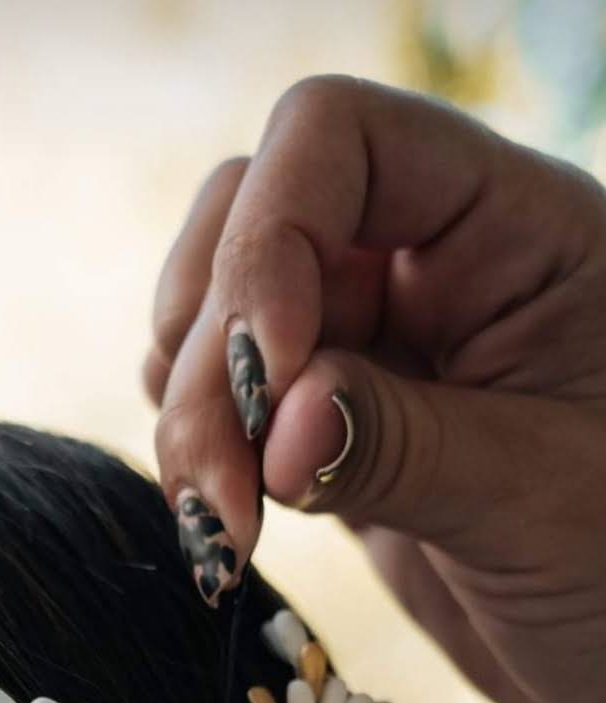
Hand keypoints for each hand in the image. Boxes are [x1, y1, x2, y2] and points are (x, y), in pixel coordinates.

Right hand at [147, 78, 605, 702]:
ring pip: (220, 315)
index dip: (271, 237)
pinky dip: (198, 449)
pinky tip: (222, 523)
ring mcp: (378, 343)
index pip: (343, 142)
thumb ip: (404, 448)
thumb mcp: (540, 507)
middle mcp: (436, 264)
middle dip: (212, 356)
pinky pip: (228, 400)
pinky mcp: (333, 428)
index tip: (268, 381)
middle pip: (253, 224)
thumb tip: (276, 422)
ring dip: (189, 413)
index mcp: (519, 231)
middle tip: (219, 501)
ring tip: (218, 531)